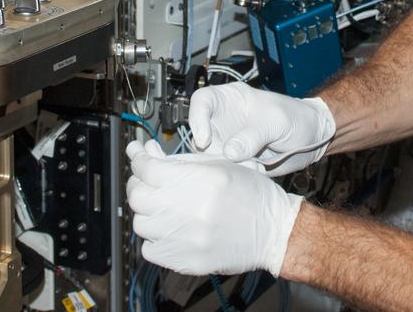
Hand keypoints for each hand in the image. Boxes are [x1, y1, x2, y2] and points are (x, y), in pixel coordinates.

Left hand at [125, 139, 302, 275]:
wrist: (274, 231)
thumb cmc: (252, 195)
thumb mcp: (220, 164)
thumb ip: (180, 159)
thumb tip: (147, 151)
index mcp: (203, 180)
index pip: (148, 168)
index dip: (138, 160)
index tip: (138, 156)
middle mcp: (192, 209)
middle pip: (138, 195)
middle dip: (138, 184)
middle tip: (147, 180)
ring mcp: (187, 238)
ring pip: (140, 223)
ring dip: (146, 211)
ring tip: (160, 205)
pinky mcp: (186, 260)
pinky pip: (149, 250)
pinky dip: (153, 238)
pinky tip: (167, 228)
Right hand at [188, 82, 335, 175]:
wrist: (313, 138)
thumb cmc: (296, 117)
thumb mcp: (276, 121)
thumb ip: (253, 135)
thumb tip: (229, 152)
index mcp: (230, 99)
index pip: (201, 102)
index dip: (197, 119)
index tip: (204, 140)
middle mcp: (224, 121)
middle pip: (200, 134)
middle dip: (212, 151)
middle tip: (232, 160)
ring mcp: (229, 142)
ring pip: (210, 157)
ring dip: (225, 166)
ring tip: (252, 165)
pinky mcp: (236, 162)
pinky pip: (225, 170)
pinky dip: (235, 174)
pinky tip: (254, 170)